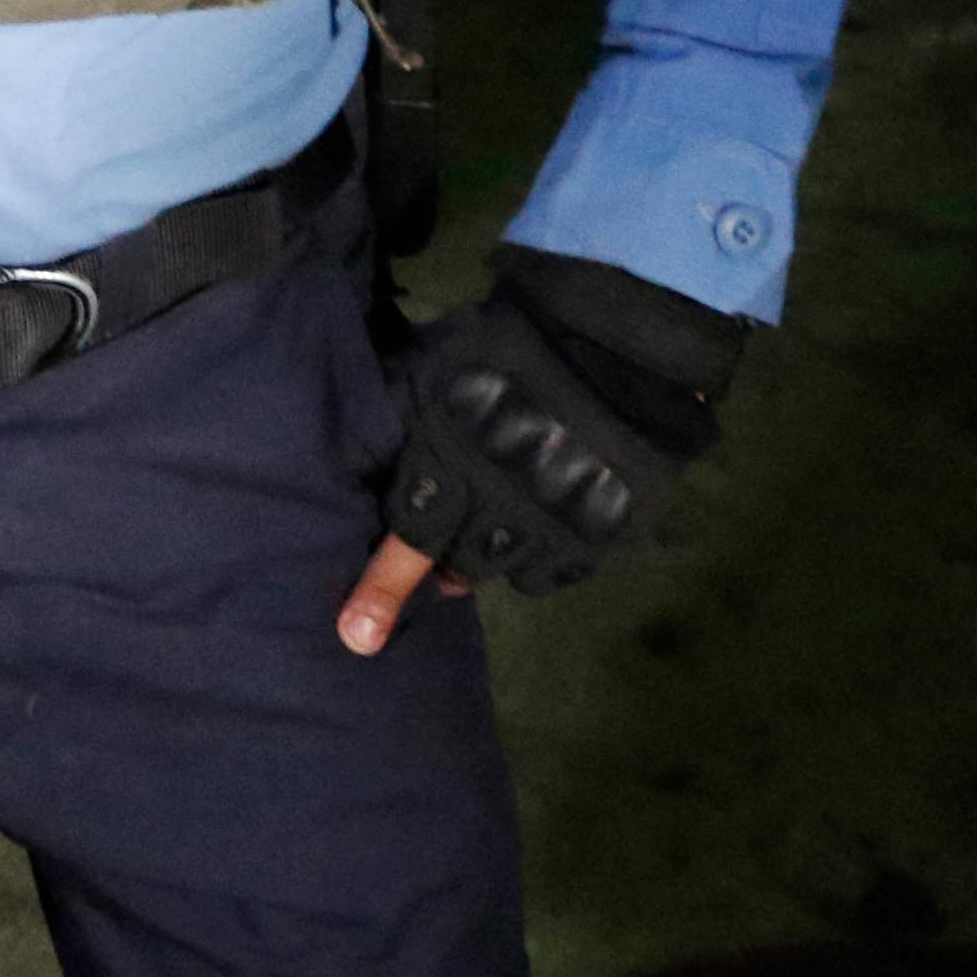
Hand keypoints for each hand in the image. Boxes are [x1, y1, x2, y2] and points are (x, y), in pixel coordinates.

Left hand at [343, 250, 751, 649]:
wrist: (619, 343)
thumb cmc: (509, 347)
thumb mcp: (435, 370)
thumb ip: (400, 422)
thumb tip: (359, 464)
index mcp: (452, 460)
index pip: (410, 538)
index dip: (383, 584)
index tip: (357, 633)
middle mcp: (502, 503)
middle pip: (460, 563)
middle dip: (445, 562)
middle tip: (445, 552)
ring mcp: (558, 524)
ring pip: (510, 572)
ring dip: (497, 556)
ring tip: (501, 526)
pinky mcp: (605, 535)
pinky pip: (561, 573)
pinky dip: (547, 558)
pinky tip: (547, 524)